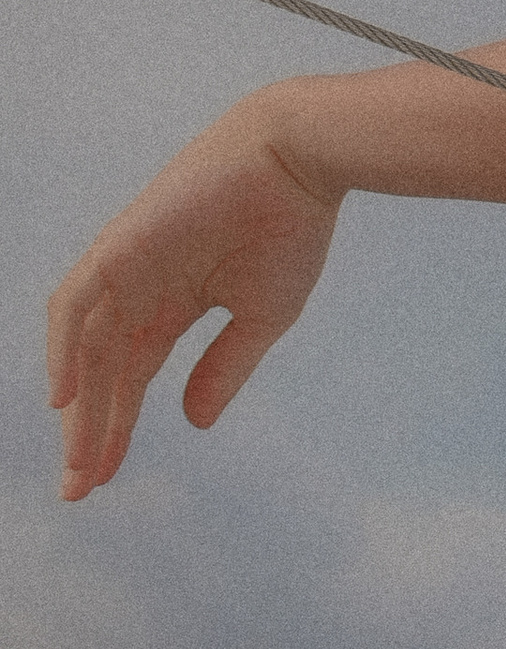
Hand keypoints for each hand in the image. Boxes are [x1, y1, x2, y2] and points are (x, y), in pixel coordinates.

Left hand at [48, 98, 340, 501]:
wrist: (299, 161)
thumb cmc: (290, 227)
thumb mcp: (262, 316)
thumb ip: (224, 368)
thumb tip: (191, 423)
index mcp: (170, 305)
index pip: (129, 378)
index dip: (114, 428)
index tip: (101, 481)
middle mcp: (137, 290)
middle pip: (98, 372)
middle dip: (89, 431)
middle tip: (78, 488)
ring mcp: (125, 267)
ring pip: (85, 348)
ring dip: (79, 405)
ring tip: (79, 460)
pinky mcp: (121, 245)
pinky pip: (77, 304)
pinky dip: (64, 348)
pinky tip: (63, 396)